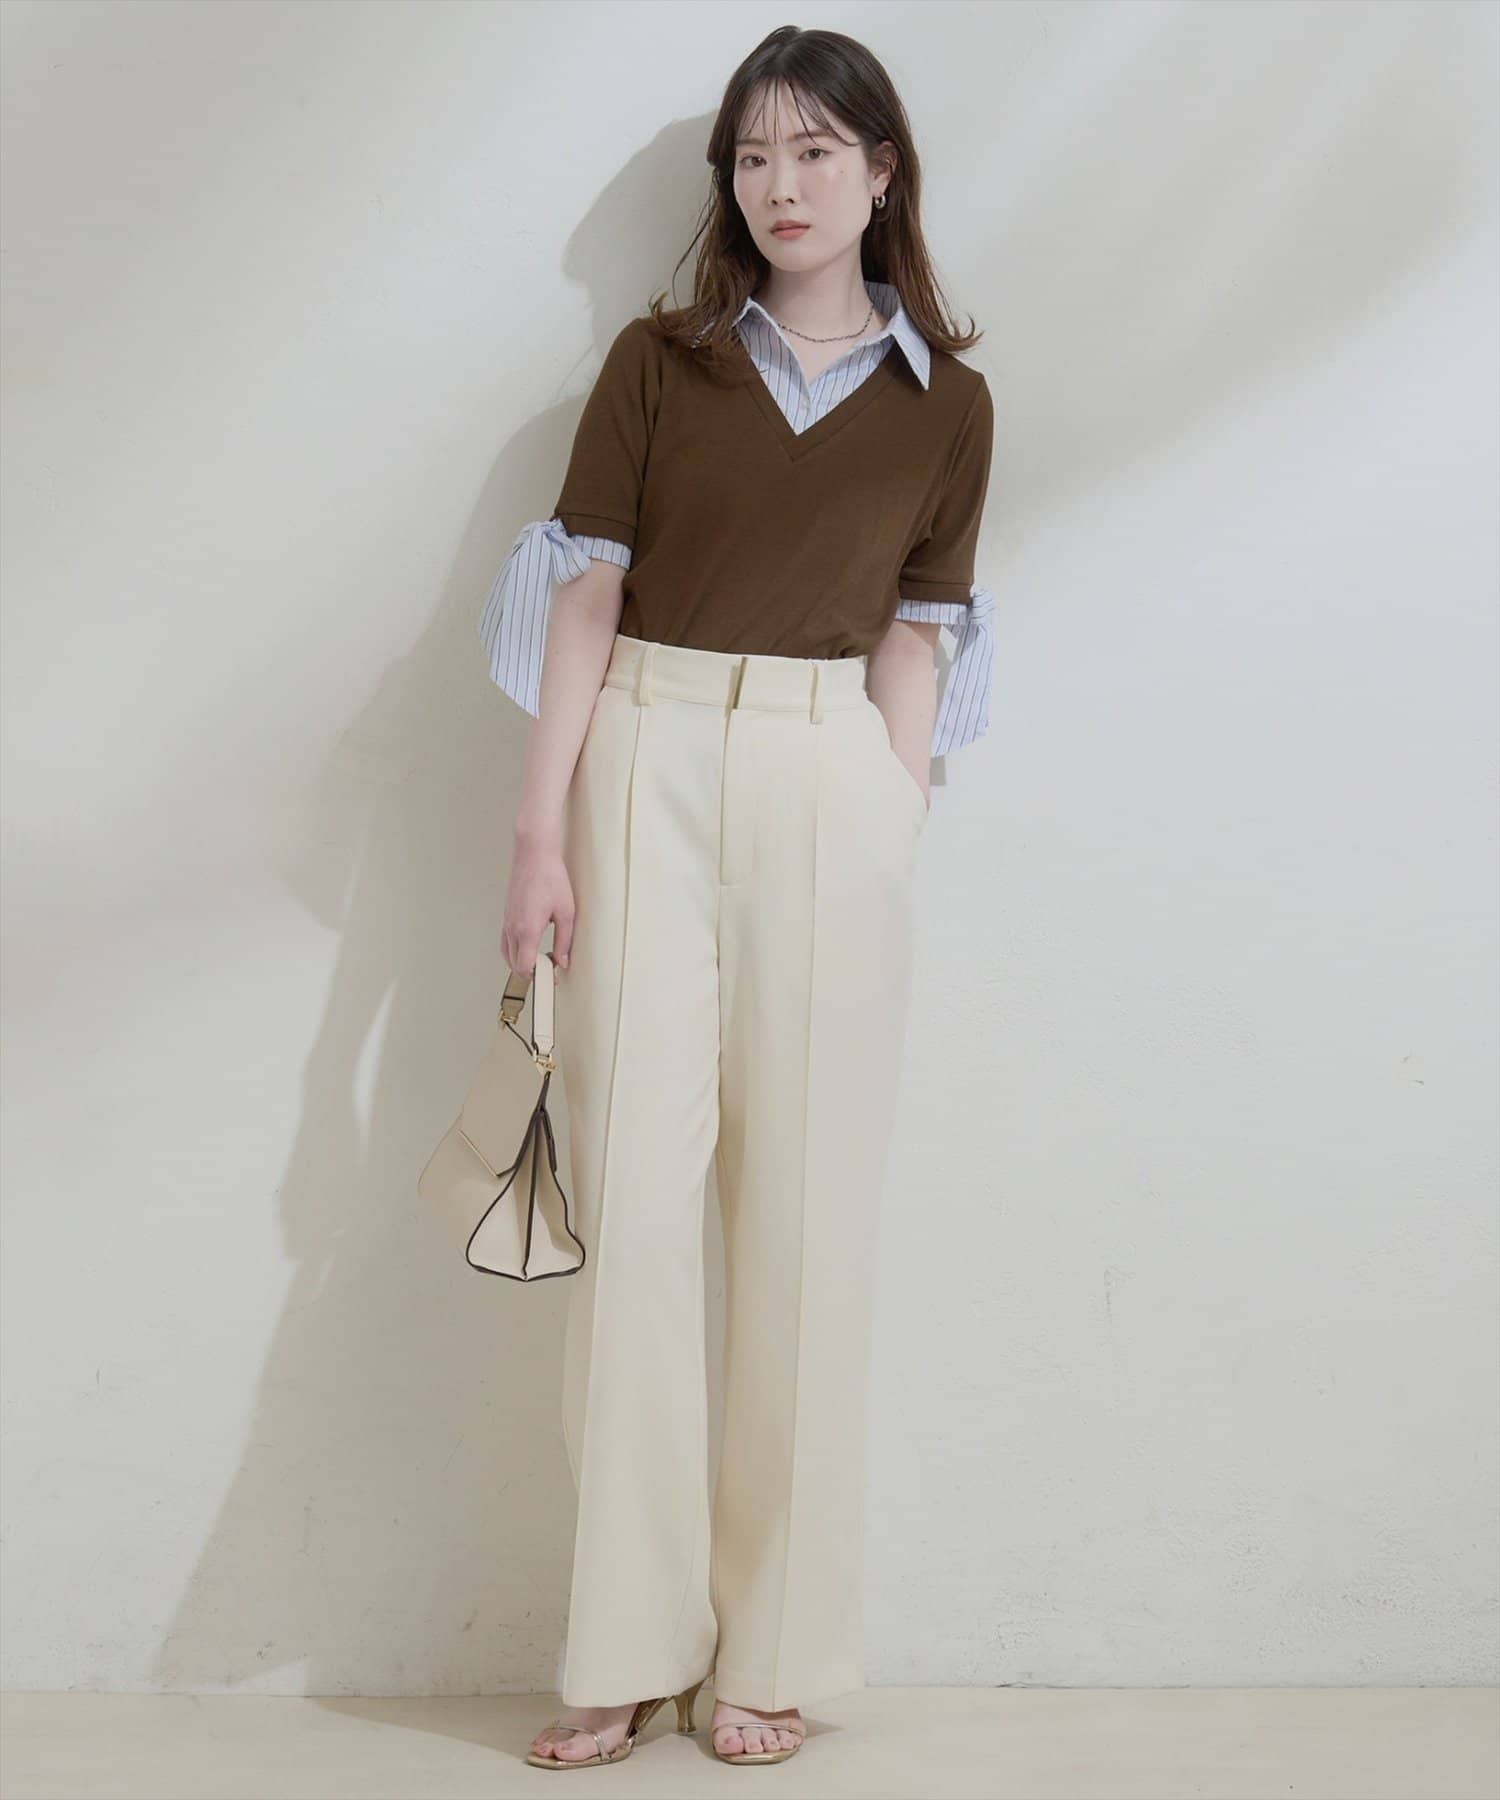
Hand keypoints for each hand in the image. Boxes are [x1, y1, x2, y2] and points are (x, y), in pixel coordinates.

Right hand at [502, 835, 574, 978]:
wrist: (534, 855)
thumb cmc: (550, 877)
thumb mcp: (566, 912)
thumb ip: (564, 941)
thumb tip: (563, 960)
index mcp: (527, 930)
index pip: (525, 966)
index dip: (538, 977)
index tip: (551, 977)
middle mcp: (513, 928)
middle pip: (515, 965)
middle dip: (531, 973)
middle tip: (550, 969)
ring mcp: (507, 922)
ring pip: (507, 955)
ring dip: (521, 963)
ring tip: (540, 961)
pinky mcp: (506, 915)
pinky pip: (505, 942)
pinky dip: (514, 951)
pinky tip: (528, 947)